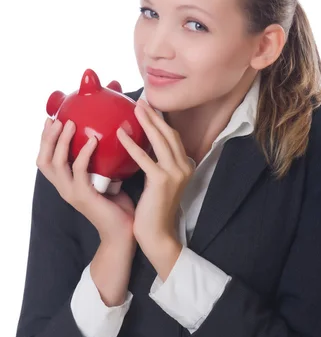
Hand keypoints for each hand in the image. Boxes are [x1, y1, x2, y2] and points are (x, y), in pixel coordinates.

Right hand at [36, 117, 136, 242]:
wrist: (124, 233)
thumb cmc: (118, 206)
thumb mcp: (106, 180)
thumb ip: (101, 164)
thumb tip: (110, 140)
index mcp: (67, 184)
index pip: (46, 160)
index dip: (46, 140)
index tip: (53, 120)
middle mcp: (64, 188)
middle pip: (44, 159)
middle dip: (48, 137)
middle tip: (58, 119)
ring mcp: (72, 193)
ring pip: (57, 162)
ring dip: (62, 141)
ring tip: (70, 124)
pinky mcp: (84, 196)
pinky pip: (79, 170)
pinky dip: (84, 153)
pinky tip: (93, 141)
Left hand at [116, 98, 193, 257]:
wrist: (157, 235)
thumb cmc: (153, 211)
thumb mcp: (157, 183)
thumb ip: (154, 165)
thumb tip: (139, 146)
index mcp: (185, 166)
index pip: (172, 138)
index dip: (161, 121)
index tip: (148, 107)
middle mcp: (184, 167)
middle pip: (169, 134)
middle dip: (155, 115)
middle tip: (140, 100)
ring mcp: (175, 173)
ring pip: (160, 140)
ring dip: (147, 122)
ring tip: (134, 108)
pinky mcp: (162, 181)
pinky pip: (145, 157)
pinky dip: (132, 144)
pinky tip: (120, 134)